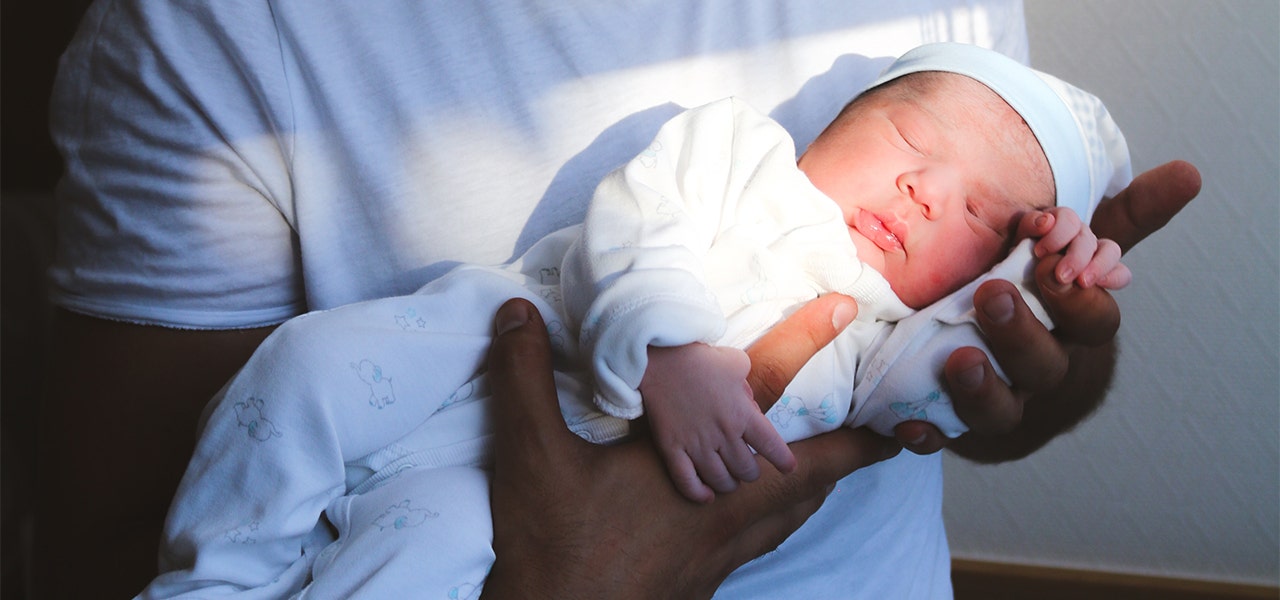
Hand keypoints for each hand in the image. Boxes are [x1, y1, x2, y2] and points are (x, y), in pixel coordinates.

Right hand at [483, 295, 896, 599]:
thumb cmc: (552, 550)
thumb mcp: (529, 457)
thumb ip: (524, 376)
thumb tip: (516, 311)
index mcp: (701, 472)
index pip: (765, 393)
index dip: (807, 346)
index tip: (848, 316)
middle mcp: (728, 517)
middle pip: (813, 474)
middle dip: (852, 447)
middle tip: (884, 428)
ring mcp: (720, 558)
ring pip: (792, 516)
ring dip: (819, 484)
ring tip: (831, 465)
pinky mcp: (704, 585)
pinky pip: (763, 543)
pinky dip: (779, 517)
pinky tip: (754, 516)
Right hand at [641, 343, 794, 502]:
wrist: (658, 359)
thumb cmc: (699, 358)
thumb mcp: (736, 363)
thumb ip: (748, 388)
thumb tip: (750, 406)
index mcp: (742, 413)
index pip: (771, 447)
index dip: (783, 461)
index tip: (787, 467)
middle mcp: (723, 434)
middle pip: (746, 470)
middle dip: (750, 473)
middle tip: (747, 468)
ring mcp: (696, 444)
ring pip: (721, 480)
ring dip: (729, 484)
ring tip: (729, 481)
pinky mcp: (672, 448)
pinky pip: (687, 481)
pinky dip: (699, 493)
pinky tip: (706, 496)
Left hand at [895, 160, 1200, 457]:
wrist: (1007, 363)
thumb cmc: (1045, 298)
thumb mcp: (1076, 254)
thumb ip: (1122, 220)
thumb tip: (1188, 172)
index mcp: (1073, 331)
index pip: (1093, 321)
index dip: (1078, 299)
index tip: (1055, 267)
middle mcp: (1043, 371)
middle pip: (1044, 365)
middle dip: (1021, 333)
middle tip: (992, 296)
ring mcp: (1002, 403)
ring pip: (1000, 410)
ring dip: (980, 389)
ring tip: (958, 359)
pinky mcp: (956, 424)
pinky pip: (942, 438)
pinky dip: (926, 435)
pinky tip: (908, 425)